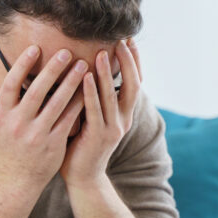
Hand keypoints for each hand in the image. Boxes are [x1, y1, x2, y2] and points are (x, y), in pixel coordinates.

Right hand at [0, 45, 87, 190]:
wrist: (18, 177)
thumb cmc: (5, 141)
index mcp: (3, 114)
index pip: (11, 85)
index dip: (22, 65)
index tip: (36, 47)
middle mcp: (19, 123)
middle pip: (36, 92)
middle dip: (52, 70)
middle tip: (67, 52)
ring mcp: (37, 134)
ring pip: (56, 104)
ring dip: (71, 83)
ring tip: (83, 65)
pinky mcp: (54, 143)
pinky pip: (68, 119)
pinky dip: (78, 103)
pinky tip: (89, 89)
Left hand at [60, 38, 142, 188]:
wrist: (83, 178)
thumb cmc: (82, 144)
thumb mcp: (92, 117)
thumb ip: (94, 97)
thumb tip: (87, 67)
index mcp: (124, 114)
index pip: (135, 82)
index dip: (134, 61)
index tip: (129, 40)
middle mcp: (123, 120)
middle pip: (132, 85)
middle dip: (127, 62)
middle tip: (121, 40)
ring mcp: (113, 129)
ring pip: (113, 96)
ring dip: (107, 73)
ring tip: (102, 52)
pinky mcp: (99, 136)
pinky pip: (95, 109)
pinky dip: (91, 91)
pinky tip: (85, 75)